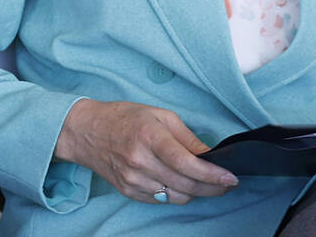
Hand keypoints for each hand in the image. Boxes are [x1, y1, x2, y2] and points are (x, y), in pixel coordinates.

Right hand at [53, 99, 237, 204]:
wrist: (84, 131)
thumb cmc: (123, 118)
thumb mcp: (158, 115)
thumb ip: (187, 137)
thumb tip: (211, 155)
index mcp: (150, 137)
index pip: (187, 163)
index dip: (212, 174)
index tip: (230, 178)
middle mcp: (140, 161)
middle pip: (186, 185)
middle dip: (212, 187)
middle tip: (225, 184)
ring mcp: (132, 179)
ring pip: (176, 197)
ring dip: (195, 192)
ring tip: (202, 182)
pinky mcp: (128, 191)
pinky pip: (161, 200)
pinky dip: (175, 193)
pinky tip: (178, 182)